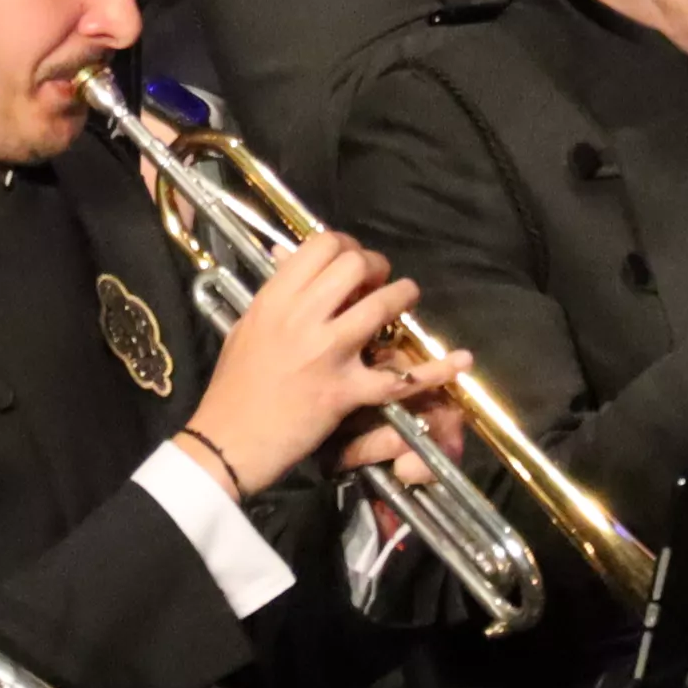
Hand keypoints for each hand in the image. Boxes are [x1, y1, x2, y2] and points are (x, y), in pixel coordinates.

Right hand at [186, 231, 466, 492]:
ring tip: (408, 300)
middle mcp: (302, 317)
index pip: (321, 245)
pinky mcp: (345, 391)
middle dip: (377, 267)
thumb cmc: (233, 388)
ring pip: (382, 306)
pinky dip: (434, 371)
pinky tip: (459, 361)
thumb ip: (276, 298)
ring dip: (403, 297)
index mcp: (274, 299)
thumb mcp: (246, 327)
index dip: (347, 246)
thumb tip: (295, 269)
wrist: (227, 441)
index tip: (352, 263)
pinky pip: (399, 378)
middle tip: (379, 282)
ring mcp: (327, 353)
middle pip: (355, 265)